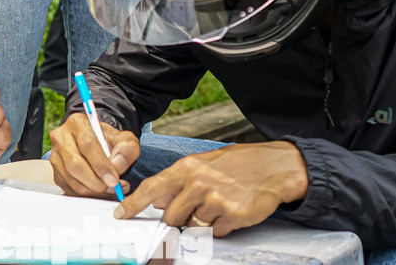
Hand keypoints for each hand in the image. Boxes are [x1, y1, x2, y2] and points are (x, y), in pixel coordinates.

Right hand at [49, 113, 138, 197]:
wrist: (99, 145)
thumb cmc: (109, 141)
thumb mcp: (124, 139)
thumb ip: (126, 148)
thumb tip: (118, 164)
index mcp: (77, 123)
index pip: (86, 144)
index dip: (101, 165)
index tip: (114, 179)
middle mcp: (61, 137)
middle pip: (74, 164)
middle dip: (96, 181)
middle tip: (112, 187)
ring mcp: (56, 156)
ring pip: (71, 179)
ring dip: (93, 190)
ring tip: (110, 189)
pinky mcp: (56, 172)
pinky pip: (69, 188)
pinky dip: (87, 194)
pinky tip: (100, 192)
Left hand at [113, 142, 307, 237]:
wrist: (275, 168)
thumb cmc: (240, 164)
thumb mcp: (206, 163)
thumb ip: (181, 181)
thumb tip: (160, 201)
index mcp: (188, 167)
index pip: (152, 188)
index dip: (133, 204)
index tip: (121, 213)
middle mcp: (198, 183)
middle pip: (171, 216)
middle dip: (179, 217)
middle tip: (197, 207)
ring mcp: (214, 200)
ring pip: (192, 226)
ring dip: (202, 222)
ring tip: (219, 205)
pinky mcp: (230, 216)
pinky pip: (214, 233)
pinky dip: (220, 227)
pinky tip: (230, 211)